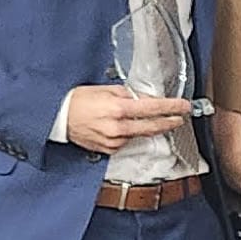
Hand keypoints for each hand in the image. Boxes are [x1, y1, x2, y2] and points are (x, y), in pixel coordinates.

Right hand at [63, 85, 193, 155]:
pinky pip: (126, 141)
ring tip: (144, 119)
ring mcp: (114, 141)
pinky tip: (122, 127)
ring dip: (146, 127)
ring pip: (139, 134)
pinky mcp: (109, 149)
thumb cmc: (77, 101)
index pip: (153, 108)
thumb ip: (128, 95)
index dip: (172, 107)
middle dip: (169, 122)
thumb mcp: (105, 90)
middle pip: (152, 127)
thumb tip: (145, 99)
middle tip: (179, 118)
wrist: (56, 117)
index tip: (184, 106)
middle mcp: (118, 127)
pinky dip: (129, 134)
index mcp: (118, 108)